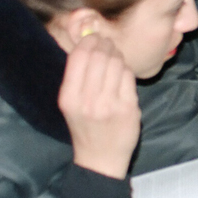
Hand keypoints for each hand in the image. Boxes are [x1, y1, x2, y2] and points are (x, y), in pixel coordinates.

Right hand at [58, 35, 140, 179]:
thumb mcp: (71, 103)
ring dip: (117, 55)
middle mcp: (87, 101)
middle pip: (99, 56)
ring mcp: (109, 104)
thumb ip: (77, 75)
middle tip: (108, 45)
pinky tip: (123, 73)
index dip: (89, 41)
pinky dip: (126, 69)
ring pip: (116, 63)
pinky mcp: (128, 108)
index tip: (94, 39)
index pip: (79, 56)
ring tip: (115, 57)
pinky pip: (129, 76)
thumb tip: (89, 40)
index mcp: (69, 97)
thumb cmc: (85, 126)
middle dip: (105, 45)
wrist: (100, 159)